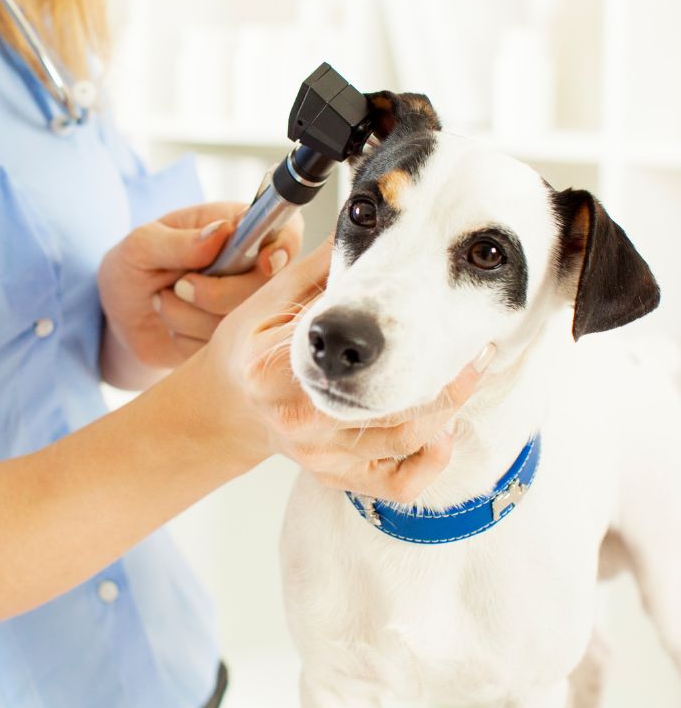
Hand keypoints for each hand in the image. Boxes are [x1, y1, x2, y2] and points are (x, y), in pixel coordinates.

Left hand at [97, 201, 303, 371]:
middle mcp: (249, 270)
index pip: (284, 234)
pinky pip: (220, 347)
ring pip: (240, 321)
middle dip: (217, 292)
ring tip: (165, 299)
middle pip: (267, 287)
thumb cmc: (132, 269)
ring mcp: (243, 308)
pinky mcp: (231, 343)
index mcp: (238, 231)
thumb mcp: (140, 246)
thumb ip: (178, 240)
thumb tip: (222, 232)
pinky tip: (172, 323)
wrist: (119, 317)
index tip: (264, 262)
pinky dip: (186, 337)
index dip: (283, 248)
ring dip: (189, 314)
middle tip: (180, 285)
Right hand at [202, 237, 491, 502]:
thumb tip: (370, 222)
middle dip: (441, 378)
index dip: (400, 332)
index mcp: (270, 369)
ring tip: (471, 377)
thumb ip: (318, 269)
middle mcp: (293, 419)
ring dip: (446, 411)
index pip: (344, 352)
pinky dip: (427, 465)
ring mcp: (315, 454)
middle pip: (384, 403)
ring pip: (399, 442)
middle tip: (478, 351)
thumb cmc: (249, 349)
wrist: (229, 406)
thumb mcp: (268, 300)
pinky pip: (392, 485)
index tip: (440, 306)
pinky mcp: (332, 476)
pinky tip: (444, 435)